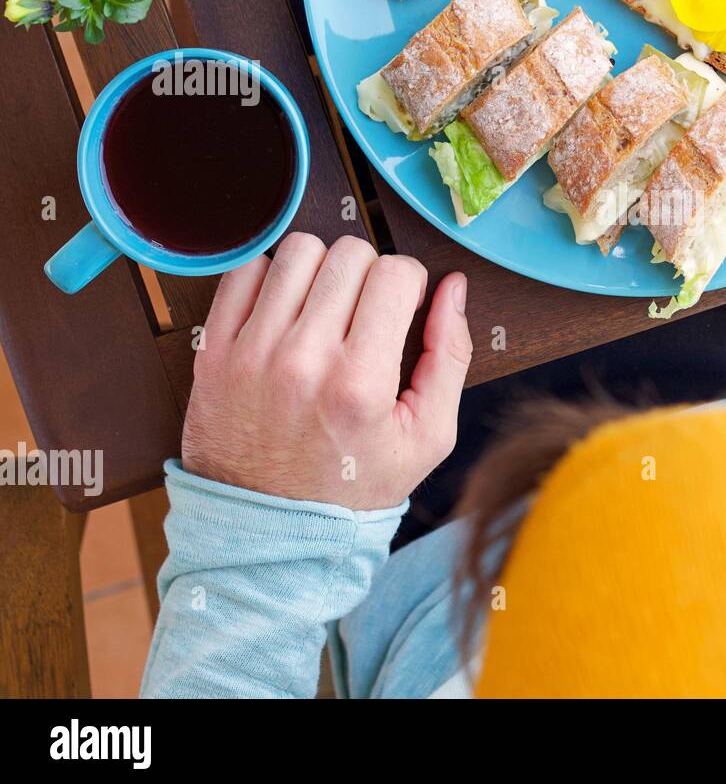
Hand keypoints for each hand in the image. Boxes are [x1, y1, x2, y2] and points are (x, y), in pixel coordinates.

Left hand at [181, 233, 471, 509]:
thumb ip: (451, 355)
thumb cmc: (354, 485)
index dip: (410, 282)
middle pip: (349, 254)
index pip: (395, 273)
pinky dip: (270, 278)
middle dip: (369, 272)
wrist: (269, 533)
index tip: (404, 307)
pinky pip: (243, 270)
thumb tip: (454, 286)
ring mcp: (251, 353)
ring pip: (297, 250)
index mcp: (361, 383)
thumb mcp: (428, 436)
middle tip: (366, 312)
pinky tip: (285, 311)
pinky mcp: (213, 351)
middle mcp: (303, 360)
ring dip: (320, 269)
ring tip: (325, 308)